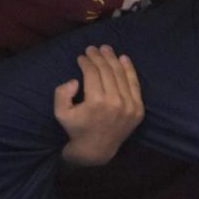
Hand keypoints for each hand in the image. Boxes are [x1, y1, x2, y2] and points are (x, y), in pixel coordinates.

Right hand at [54, 46, 143, 165]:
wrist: (97, 150)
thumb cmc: (76, 129)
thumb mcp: (60, 113)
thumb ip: (61, 94)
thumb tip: (75, 80)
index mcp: (96, 102)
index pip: (92, 73)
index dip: (86, 62)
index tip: (81, 56)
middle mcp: (115, 102)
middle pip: (107, 71)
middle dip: (98, 57)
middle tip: (92, 48)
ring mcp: (130, 106)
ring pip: (121, 75)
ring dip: (113, 59)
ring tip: (106, 49)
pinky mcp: (138, 109)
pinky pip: (134, 85)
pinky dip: (129, 69)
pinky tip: (123, 58)